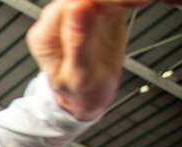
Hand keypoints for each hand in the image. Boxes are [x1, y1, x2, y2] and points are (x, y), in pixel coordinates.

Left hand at [26, 0, 130, 119]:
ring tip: (140, 4)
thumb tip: (80, 6)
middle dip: (113, 0)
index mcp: (46, 34)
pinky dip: (125, 0)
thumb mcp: (79, 75)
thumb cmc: (78, 92)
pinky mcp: (95, 9)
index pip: (74, 4)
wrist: (84, 98)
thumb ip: (78, 42)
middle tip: (139, 4)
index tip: (125, 5)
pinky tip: (138, 4)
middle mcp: (57, 19)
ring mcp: (76, 12)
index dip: (101, 2)